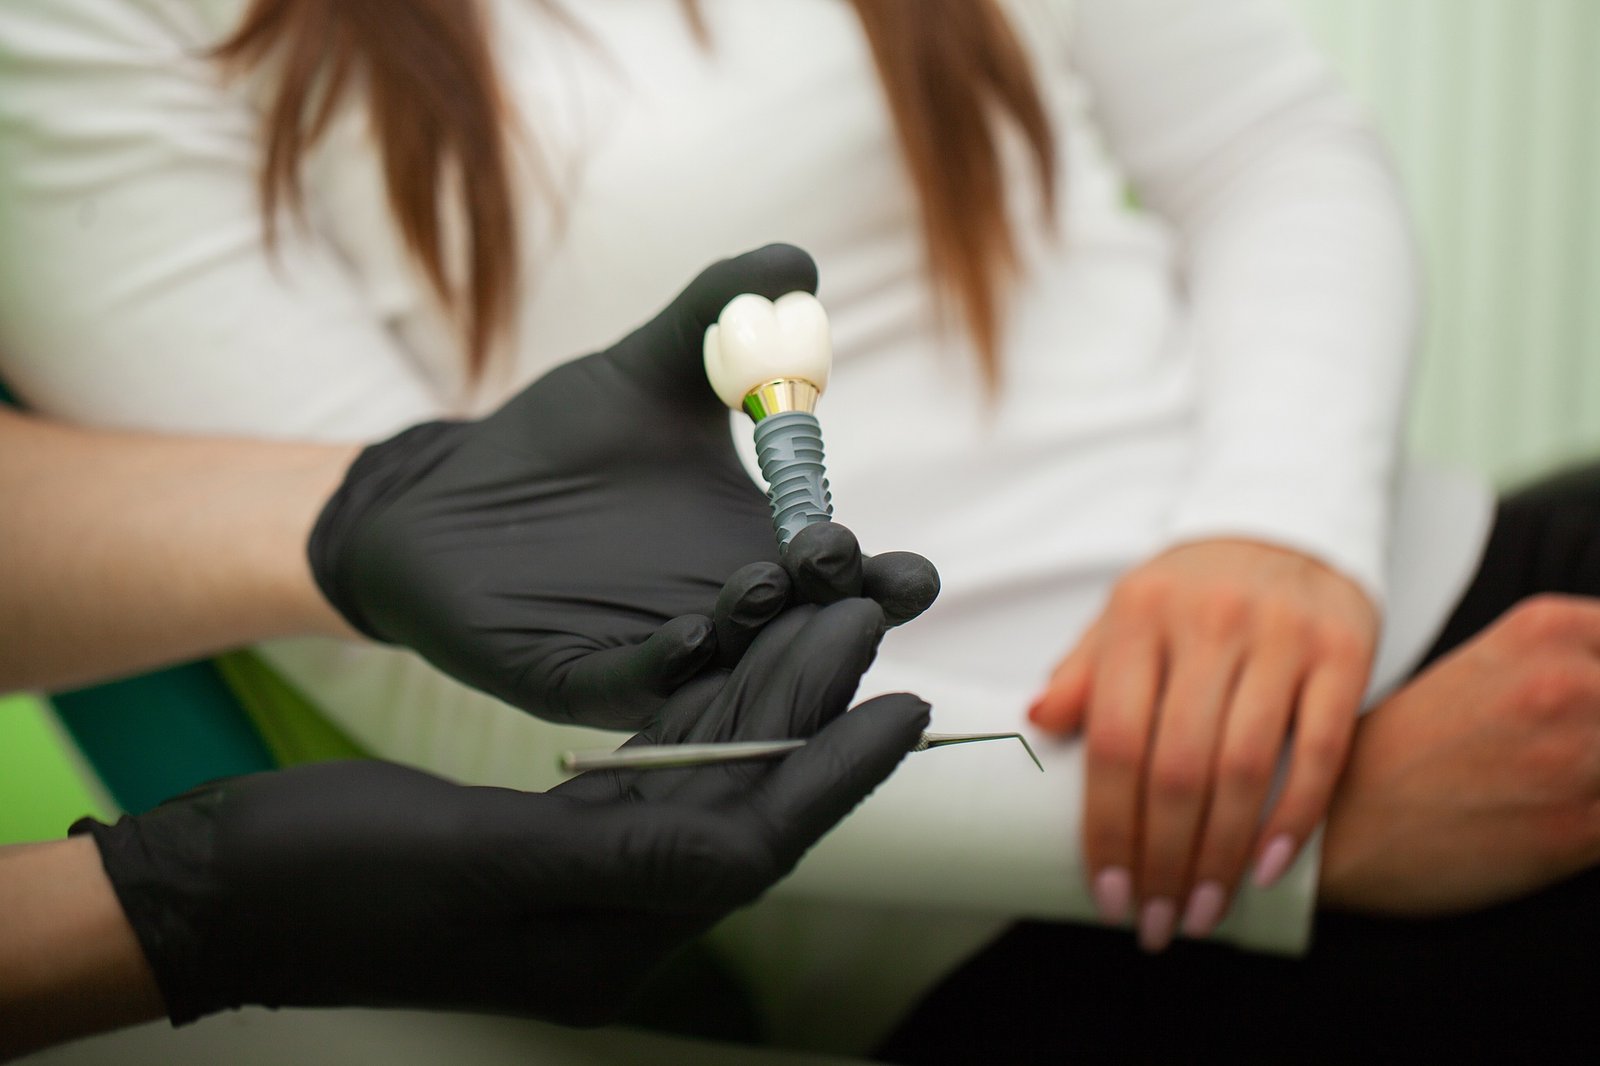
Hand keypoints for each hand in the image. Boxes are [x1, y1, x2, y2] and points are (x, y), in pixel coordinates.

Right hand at [73, 595, 928, 1026]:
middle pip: (747, 801)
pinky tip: (734, 654)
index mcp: (603, 940)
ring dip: (768, 697)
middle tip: (866, 613)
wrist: (219, 893)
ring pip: (711, 776)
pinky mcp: (554, 839)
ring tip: (825, 616)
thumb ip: (613, 858)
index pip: (755, 848)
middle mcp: (613, 917)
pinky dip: (702, 709)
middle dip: (813, 708)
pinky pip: (656, 769)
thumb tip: (747, 859)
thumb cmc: (323, 884)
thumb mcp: (467, 864)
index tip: (906, 702)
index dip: (838, 776)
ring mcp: (585, 878)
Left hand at [308, 243, 937, 728]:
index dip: (880, 582)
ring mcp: (652, 659)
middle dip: (829, 613)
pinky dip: (664, 665)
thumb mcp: (650, 369)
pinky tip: (688, 632)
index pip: (841, 585)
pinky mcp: (576, 683)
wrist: (448, 497)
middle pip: (801, 642)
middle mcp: (722, 619)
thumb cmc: (562, 444)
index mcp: (758, 556)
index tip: (908, 569)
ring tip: (759, 585)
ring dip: (754, 640)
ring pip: (726, 675)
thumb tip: (796, 264)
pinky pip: (630, 687)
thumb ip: (719, 314)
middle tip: (832, 560)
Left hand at [1030, 538, 1376, 950]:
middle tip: (1157, 921)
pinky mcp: (1342, 652)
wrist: (1289, 525)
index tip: (1108, 889)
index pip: (1113, 738)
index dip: (1107, 824)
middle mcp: (1208, 623)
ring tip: (1202, 909)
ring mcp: (1280, 637)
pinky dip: (1294, 817)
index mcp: (1140, 615)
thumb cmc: (1192, 591)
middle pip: (1176, 766)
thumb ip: (1084, 670)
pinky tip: (1268, 867)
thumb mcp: (1125, 614)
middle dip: (1162, 858)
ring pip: (1242, 767)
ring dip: (1220, 855)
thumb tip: (1040, 719)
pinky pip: (1318, 750)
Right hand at [1320, 595, 1599, 914]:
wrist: (1340, 825)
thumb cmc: (1412, 755)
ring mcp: (1579, 753)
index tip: (1599, 717)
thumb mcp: (1499, 669)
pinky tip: (1575, 828)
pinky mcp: (1583, 827)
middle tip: (1582, 759)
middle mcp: (1570, 679)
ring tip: (1575, 790)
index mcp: (1547, 628)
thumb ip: (1583, 668)